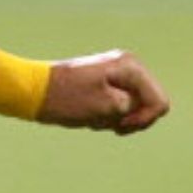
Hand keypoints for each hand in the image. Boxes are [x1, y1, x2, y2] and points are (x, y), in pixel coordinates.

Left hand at [38, 49, 169, 134]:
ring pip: (133, 108)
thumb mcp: (106, 107)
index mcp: (130, 67)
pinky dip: (106, 116)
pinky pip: (118, 106)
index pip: (159, 102)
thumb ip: (134, 108)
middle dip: (129, 120)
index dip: (143, 120)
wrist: (33, 91)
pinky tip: (88, 114)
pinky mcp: (106, 83)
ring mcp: (116, 74)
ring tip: (92, 117)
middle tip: (103, 122)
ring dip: (115, 119)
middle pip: (148, 104)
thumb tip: (139, 106)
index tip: (119, 126)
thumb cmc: (67, 98)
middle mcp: (127, 66)